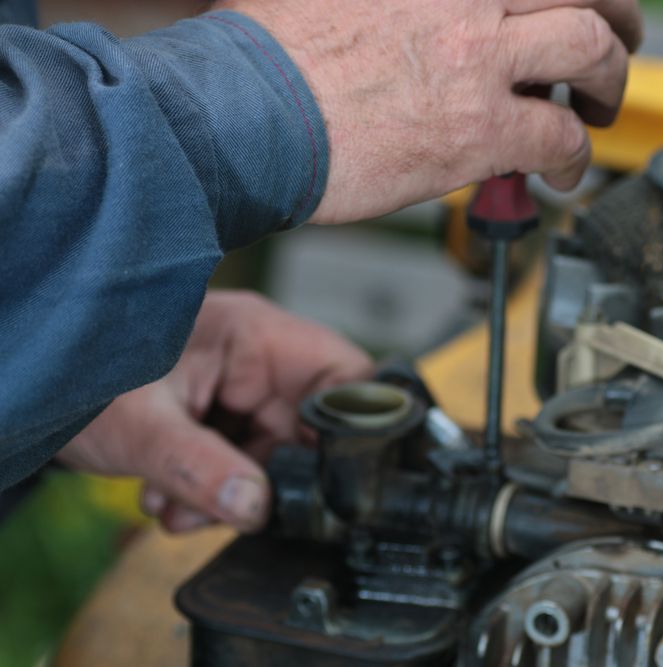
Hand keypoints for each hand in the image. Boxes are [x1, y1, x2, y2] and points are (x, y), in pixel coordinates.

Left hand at [58, 290, 371, 532]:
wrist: (26, 389)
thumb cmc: (76, 373)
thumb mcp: (142, 426)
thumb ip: (201, 467)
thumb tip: (258, 508)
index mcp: (255, 336)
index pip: (343, 374)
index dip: (354, 425)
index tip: (333, 479)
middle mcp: (257, 359)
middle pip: (309, 427)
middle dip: (274, 478)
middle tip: (235, 511)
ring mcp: (237, 388)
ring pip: (274, 453)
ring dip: (235, 493)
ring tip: (180, 509)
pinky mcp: (218, 415)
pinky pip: (241, 460)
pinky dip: (213, 490)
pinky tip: (170, 500)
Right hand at [217, 0, 641, 222]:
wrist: (238, 115)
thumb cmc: (264, 54)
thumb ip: (396, 3)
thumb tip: (416, 21)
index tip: (564, 4)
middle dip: (616, 16)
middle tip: (613, 42)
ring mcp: (478, 54)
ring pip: (594, 47)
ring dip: (610, 81)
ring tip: (597, 109)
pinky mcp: (480, 128)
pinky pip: (561, 138)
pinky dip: (575, 158)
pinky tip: (562, 172)